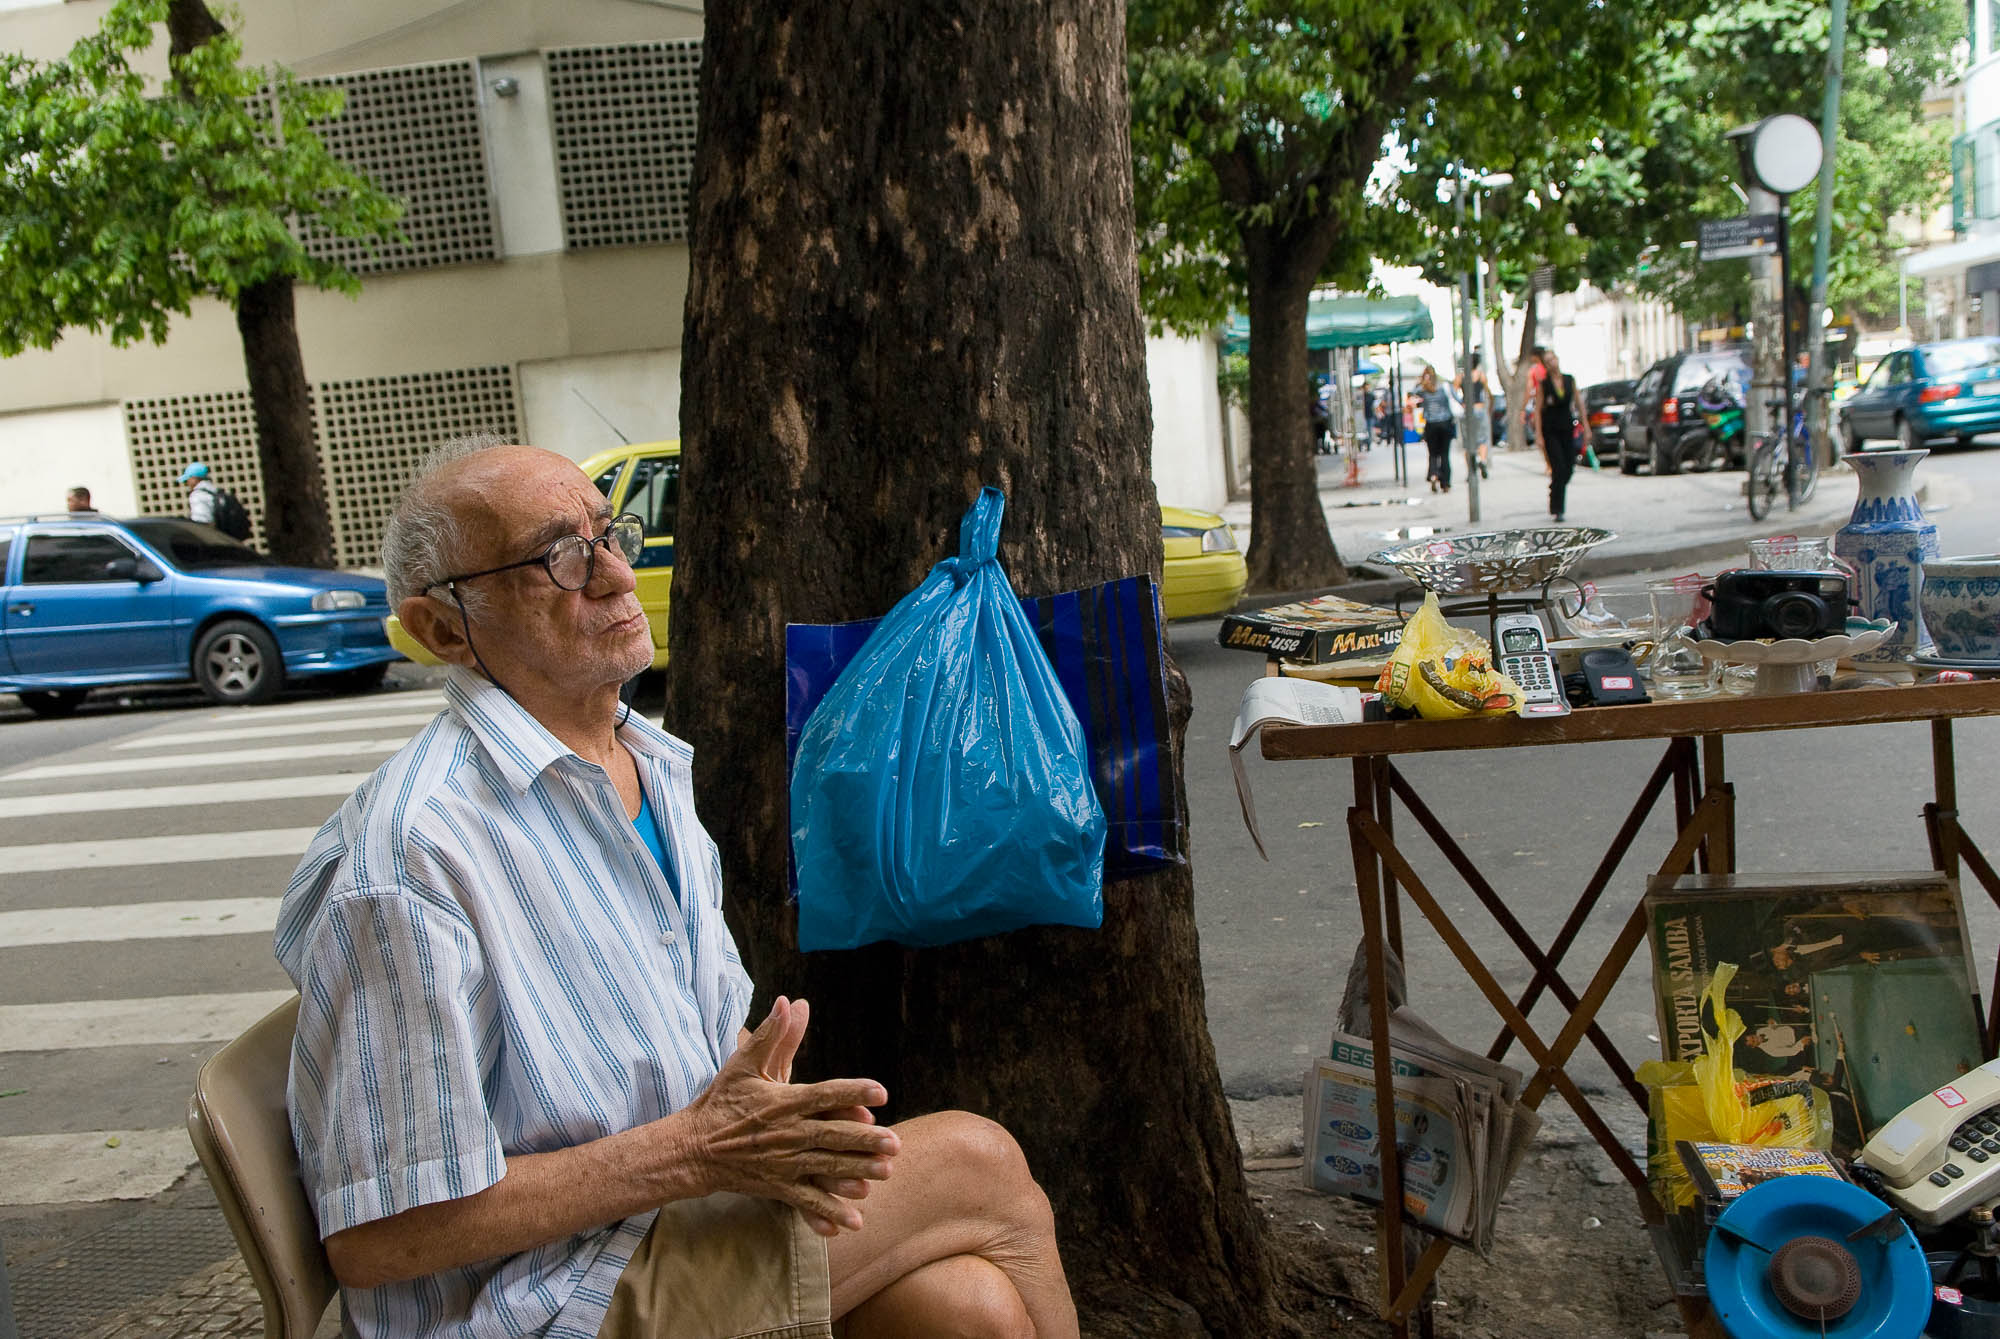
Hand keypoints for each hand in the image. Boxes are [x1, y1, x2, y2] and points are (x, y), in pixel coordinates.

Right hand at [735, 1020, 881, 1228]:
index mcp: (783, 1102)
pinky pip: (806, 1202)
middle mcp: (786, 1133)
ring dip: (855, 1173)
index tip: (881, 1092)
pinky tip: (854, 1222)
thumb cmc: (722, 1101)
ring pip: (825, 1168)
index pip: (825, 1094)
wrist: (692, 1148)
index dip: (853, 1093)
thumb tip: (789, 1001)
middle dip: (864, 1141)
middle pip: (831, 1136)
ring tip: (884, 1174)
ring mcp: (782, 1163)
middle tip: (895, 1143)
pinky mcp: (777, 1186)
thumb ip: (772, 1035)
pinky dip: (829, 1213)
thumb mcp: (744, 1064)